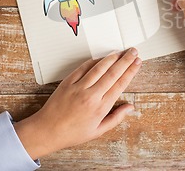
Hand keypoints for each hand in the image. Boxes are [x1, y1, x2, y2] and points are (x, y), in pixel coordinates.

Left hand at [14, 49, 141, 159]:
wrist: (47, 131)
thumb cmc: (72, 133)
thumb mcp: (98, 131)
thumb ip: (116, 118)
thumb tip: (130, 107)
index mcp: (100, 108)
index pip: (120, 84)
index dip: (131, 71)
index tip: (137, 63)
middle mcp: (91, 95)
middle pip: (113, 73)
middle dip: (125, 60)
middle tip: (133, 52)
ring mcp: (79, 87)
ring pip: (99, 67)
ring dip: (112, 57)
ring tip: (121, 51)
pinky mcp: (68, 82)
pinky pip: (84, 67)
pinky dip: (95, 60)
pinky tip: (102, 57)